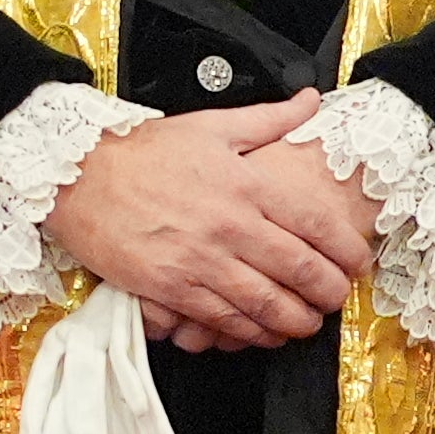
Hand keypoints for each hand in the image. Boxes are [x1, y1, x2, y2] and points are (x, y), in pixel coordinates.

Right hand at [50, 96, 376, 347]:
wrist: (76, 175)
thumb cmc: (141, 152)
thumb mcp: (211, 125)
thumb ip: (269, 119)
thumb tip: (311, 100)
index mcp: (245, 183)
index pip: (315, 223)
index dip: (346, 250)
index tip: (358, 261)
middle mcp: (229, 225)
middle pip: (300, 270)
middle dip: (329, 292)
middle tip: (338, 298)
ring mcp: (200, 260)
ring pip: (267, 304)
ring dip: (296, 321)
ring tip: (308, 323)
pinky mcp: (171, 288)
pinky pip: (223, 320)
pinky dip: (251, 332)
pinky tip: (264, 333)